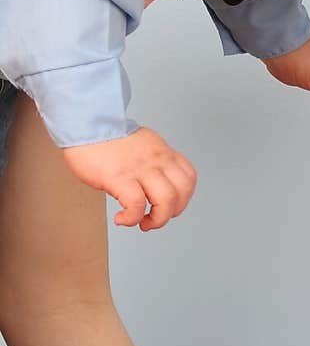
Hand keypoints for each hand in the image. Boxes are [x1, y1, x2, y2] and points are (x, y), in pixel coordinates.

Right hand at [62, 128, 196, 231]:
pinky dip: (131, 218)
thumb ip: (152, 161)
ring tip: (142, 222)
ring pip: (166, 200)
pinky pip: (136, 206)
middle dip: (172, 213)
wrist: (84, 123)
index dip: (183, 198)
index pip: (188, 178)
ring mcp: (139, 169)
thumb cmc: (106, 137)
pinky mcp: (119, 177)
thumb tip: (152, 183)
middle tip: (155, 218)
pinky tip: (121, 218)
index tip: (170, 206)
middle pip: (182, 192)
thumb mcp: (141, 144)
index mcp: (162, 152)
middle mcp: (155, 160)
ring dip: (157, 219)